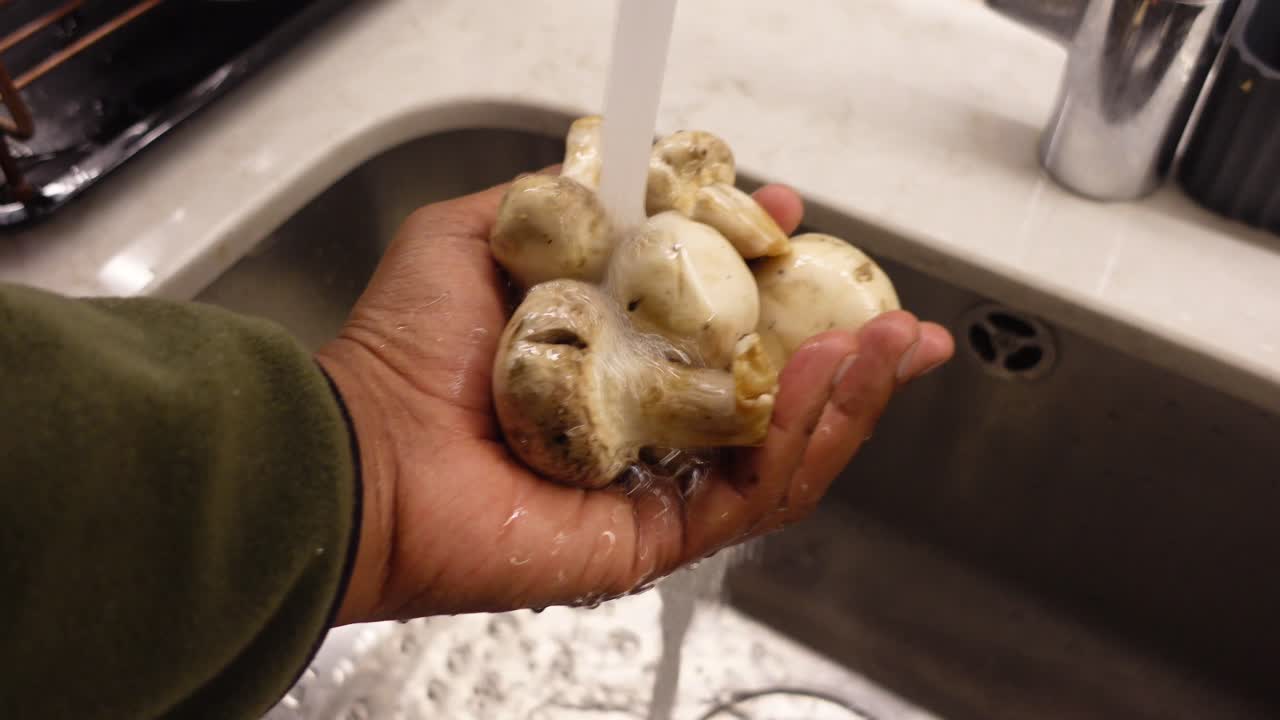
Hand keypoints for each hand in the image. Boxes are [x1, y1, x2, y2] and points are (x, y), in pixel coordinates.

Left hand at [316, 177, 953, 623]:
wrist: (367, 447)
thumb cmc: (403, 353)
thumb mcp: (481, 233)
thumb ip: (559, 201)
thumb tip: (627, 173)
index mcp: (615, 364)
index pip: (721, 329)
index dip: (771, 281)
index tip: (795, 226)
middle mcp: (645, 429)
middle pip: (773, 398)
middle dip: (848, 353)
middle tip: (898, 316)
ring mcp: (655, 487)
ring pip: (781, 451)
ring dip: (846, 394)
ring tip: (890, 341)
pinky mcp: (656, 538)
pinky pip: (753, 494)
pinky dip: (802, 436)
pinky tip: (827, 378)